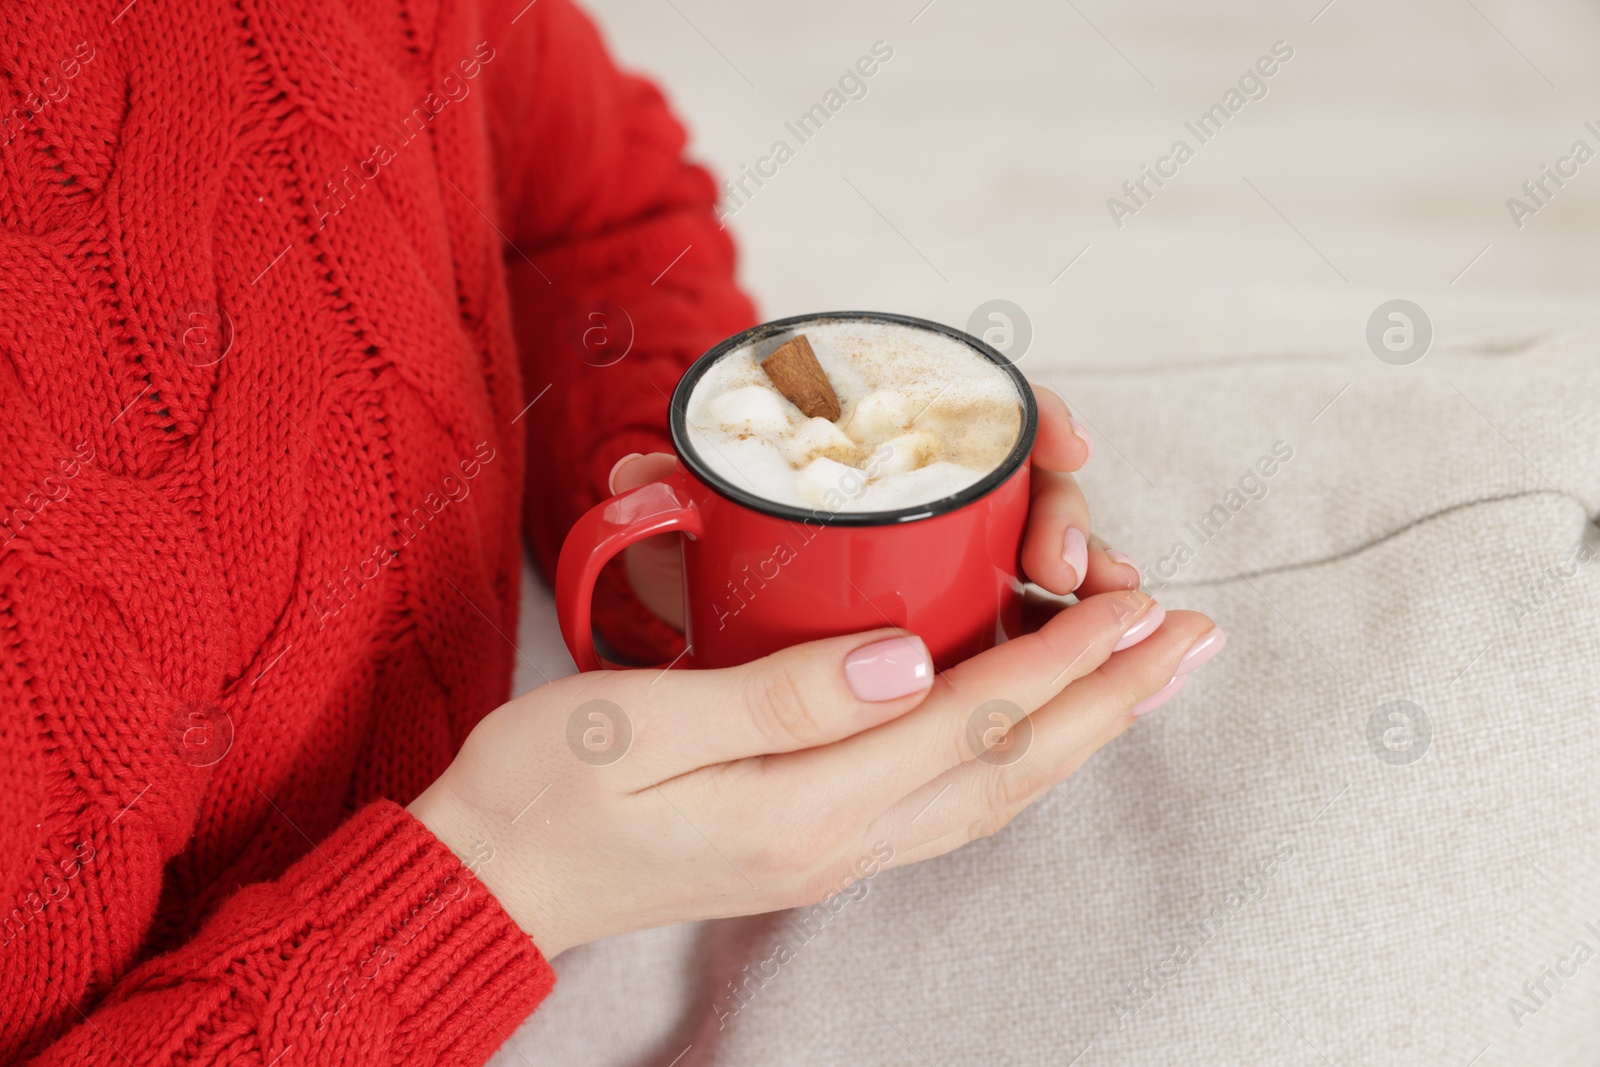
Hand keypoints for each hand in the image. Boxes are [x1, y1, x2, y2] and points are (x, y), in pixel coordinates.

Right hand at [408, 591, 1219, 956]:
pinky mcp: (815, 841)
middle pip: (1013, 766)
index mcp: (805, 805)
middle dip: (1114, 700)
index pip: (973, 719)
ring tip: (1144, 678)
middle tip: (1193, 641)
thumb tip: (906, 656)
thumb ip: (782, 694)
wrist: (493, 878)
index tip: (1139, 608)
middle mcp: (840, 841)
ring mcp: (833, 852)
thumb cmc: (545, 790)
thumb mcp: (643, 721)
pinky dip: (1013, 757)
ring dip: (1080, 730)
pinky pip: (949, 801)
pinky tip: (1031, 726)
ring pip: (993, 791)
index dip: (1067, 660)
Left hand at [608, 384, 1138, 630]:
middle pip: (1026, 486)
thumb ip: (665, 501)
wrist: (695, 610)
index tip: (1060, 441)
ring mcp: (954, 555)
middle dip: (1067, 518)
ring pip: (1042, 553)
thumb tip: (641, 477)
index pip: (972, 408)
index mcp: (873, 443)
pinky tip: (1097, 670)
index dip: (1028, 417)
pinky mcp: (963, 617)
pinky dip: (1064, 640)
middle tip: (1058, 566)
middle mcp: (928, 488)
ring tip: (1100, 610)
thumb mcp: (682, 533)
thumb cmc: (700, 556)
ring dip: (1085, 576)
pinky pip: (1029, 624)